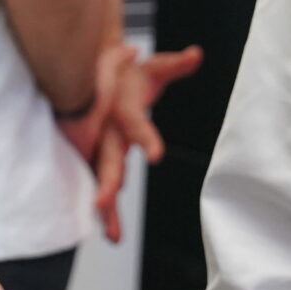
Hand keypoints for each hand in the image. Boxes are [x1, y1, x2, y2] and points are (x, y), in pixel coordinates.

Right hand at [55, 42, 203, 241]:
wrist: (94, 72)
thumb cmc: (127, 73)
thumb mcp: (152, 67)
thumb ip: (174, 65)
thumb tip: (196, 54)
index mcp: (122, 108)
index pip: (134, 123)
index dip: (145, 138)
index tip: (156, 156)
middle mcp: (107, 129)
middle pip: (107, 158)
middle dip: (104, 183)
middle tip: (102, 204)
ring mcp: (97, 145)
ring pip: (99, 178)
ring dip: (105, 207)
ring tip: (113, 235)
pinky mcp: (94, 157)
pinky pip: (96, 183)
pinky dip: (103, 208)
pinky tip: (110, 230)